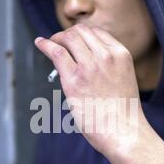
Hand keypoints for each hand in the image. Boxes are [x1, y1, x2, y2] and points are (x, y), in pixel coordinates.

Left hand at [35, 24, 146, 155]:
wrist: (123, 132)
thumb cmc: (123, 113)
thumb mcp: (123, 79)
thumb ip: (109, 66)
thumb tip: (86, 61)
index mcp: (121, 55)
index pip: (97, 32)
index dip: (82, 34)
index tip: (74, 40)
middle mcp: (106, 56)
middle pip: (81, 31)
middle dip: (68, 34)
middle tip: (60, 42)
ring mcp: (90, 66)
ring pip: (68, 38)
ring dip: (57, 38)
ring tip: (51, 44)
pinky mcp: (74, 80)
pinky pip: (56, 52)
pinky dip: (45, 45)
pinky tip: (40, 43)